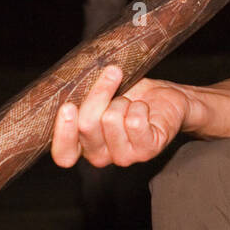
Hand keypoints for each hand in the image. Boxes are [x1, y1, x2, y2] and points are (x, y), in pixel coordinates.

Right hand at [50, 65, 190, 167]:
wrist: (166, 97)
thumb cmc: (131, 94)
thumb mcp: (101, 95)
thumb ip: (83, 99)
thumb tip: (71, 87)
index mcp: (83, 144)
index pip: (63, 154)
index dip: (63, 132)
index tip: (68, 106)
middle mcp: (100, 156)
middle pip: (87, 125)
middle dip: (99, 93)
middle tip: (112, 73)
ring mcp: (124, 156)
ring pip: (111, 119)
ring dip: (124, 101)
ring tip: (131, 102)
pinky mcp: (147, 150)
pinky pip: (135, 122)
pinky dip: (140, 106)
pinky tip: (144, 108)